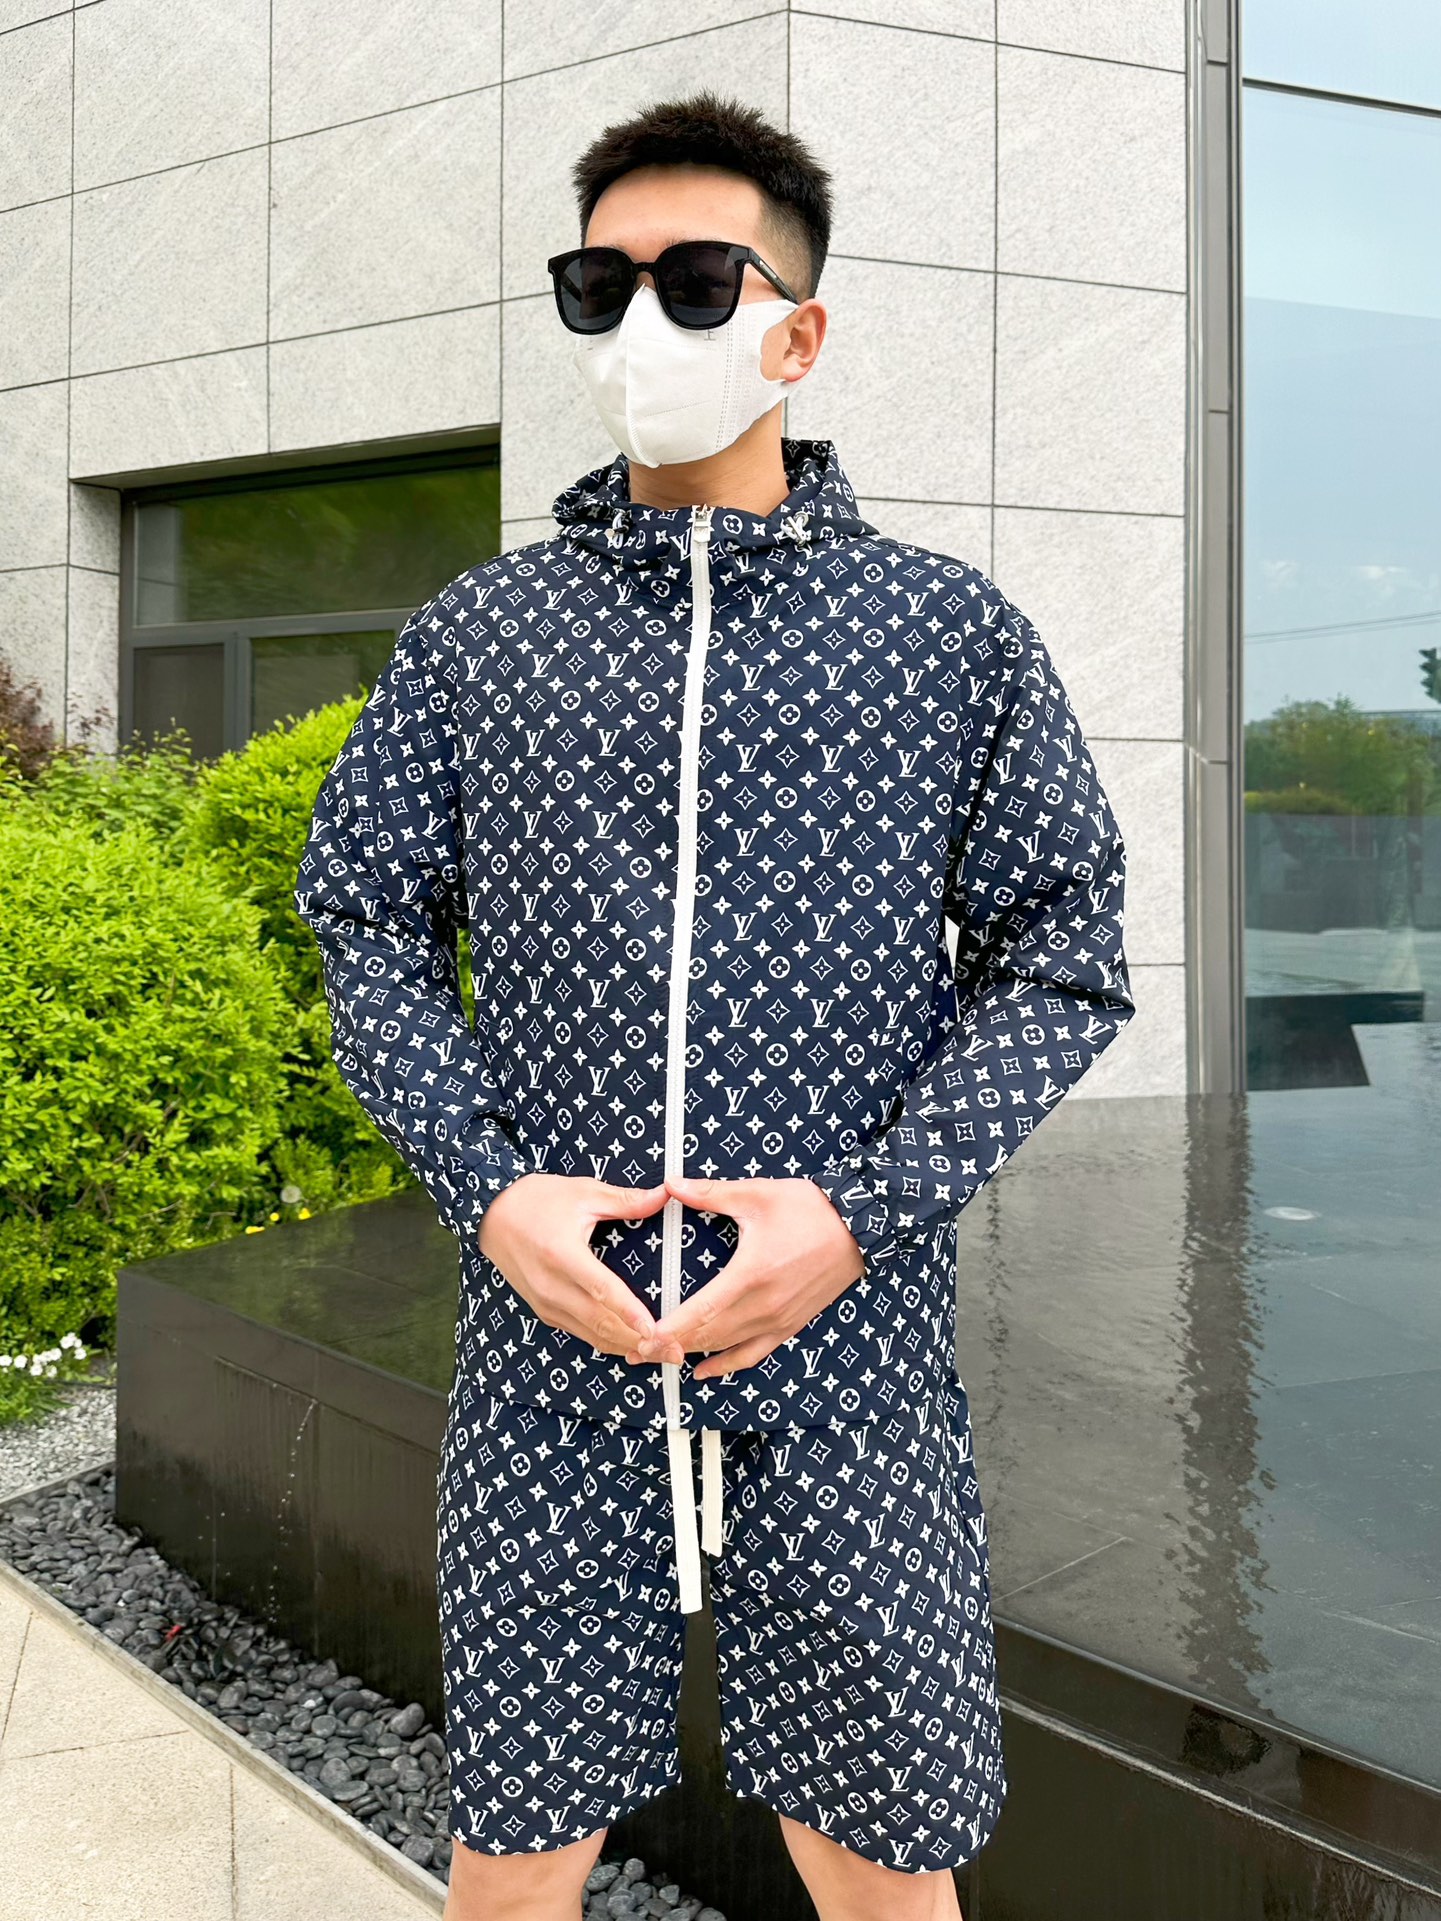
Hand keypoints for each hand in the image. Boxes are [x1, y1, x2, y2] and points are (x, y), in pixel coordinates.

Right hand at [477, 1173, 668, 1357]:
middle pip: (600, 1322)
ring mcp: (546, 1303)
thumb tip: (664, 1195)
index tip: (655, 1329)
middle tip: (674, 1351)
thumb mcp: (583, 1192)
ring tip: (661, 1355)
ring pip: (592, 1334)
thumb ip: (625, 1200)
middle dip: (640, 1341)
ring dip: (627, 1347)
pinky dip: (607, 1342)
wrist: (492, 1216)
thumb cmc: (537, 1200)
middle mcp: (551, 1286)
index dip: (629, 1312)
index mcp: (562, 1254)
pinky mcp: (544, 1311)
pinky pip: (580, 1332)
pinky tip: (632, 1347)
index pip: (601, 1290)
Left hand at [627, 1176, 864, 1380]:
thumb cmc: (808, 1209)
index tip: (642, 1338)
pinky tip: (704, 1371)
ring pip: (726, 1348)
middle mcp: (763, 1306)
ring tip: (659, 1357)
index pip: (700, 1312)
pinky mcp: (789, 1325)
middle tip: (636, 1350)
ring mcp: (777, 1320)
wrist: (857, 1227)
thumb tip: (671, 1184)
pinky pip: (753, 1354)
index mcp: (749, 1276)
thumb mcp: (756, 1196)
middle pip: (707, 1336)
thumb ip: (710, 1194)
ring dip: (691, 1354)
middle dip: (670, 1346)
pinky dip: (726, 1365)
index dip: (669, 1329)